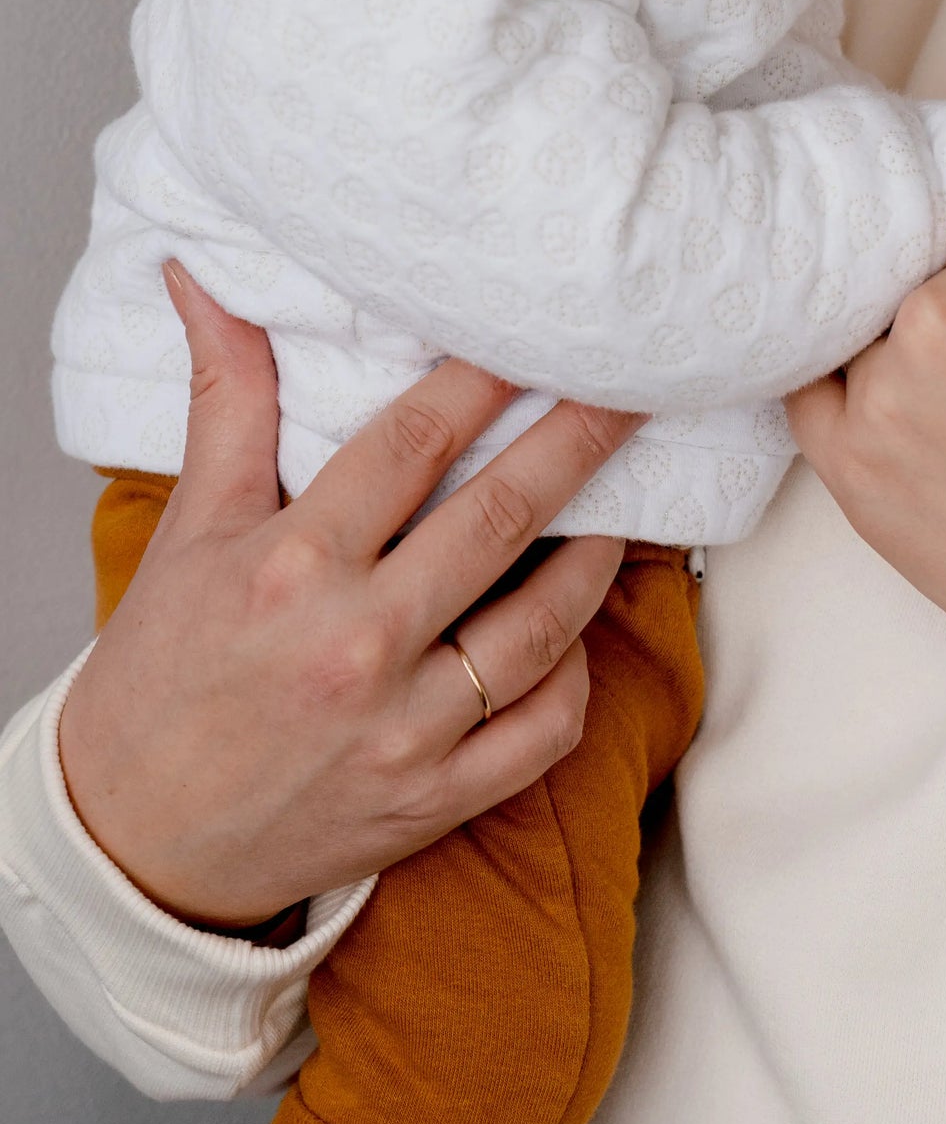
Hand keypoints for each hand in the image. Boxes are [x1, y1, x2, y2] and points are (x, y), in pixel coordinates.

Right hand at [57, 267, 639, 926]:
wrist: (133, 840)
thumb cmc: (162, 678)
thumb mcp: (190, 531)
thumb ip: (227, 403)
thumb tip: (205, 282)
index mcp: (292, 566)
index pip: (414, 442)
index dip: (487, 379)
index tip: (539, 336)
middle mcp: (356, 644)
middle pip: (502, 516)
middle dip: (580, 441)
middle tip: (634, 391)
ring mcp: (404, 729)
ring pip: (544, 625)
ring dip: (596, 559)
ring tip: (618, 510)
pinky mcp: (434, 799)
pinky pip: (545, 729)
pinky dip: (574, 679)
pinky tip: (575, 636)